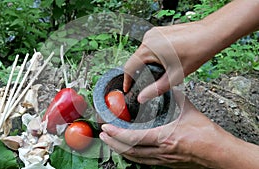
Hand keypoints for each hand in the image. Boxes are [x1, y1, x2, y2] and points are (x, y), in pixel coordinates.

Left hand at [99, 90, 258, 167]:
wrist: (217, 151)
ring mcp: (162, 160)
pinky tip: (128, 151)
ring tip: (110, 142)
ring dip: (119, 150)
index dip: (116, 133)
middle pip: (129, 150)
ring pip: (135, 158)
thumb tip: (164, 87)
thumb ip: (172, 97)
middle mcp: (160, 151)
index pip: (133, 137)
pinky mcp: (166, 163)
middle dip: (113, 142)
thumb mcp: (187, 109)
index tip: (106, 127)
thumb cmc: (204, 133)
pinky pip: (144, 161)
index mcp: (163, 137)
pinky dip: (132, 155)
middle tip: (103, 134)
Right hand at [123, 23, 215, 103]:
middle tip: (148, 83)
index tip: (128, 89)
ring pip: (143, 53)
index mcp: (148, 48)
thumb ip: (156, 89)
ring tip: (161, 71)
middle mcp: (148, 38)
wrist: (210, 34)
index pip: (129, 67)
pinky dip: (153, 55)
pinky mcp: (159, 31)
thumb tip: (142, 98)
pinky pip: (150, 46)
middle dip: (140, 72)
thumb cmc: (196, 52)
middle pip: (136, 60)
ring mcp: (153, 33)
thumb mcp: (174, 76)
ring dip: (147, 63)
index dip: (127, 80)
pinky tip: (166, 61)